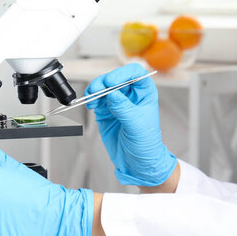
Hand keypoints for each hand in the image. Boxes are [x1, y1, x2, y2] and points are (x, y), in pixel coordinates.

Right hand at [85, 63, 176, 185]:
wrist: (136, 161)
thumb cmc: (145, 143)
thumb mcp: (137, 124)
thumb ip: (123, 108)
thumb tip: (111, 93)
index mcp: (144, 93)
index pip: (134, 73)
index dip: (122, 74)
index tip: (112, 82)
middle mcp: (130, 95)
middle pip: (115, 78)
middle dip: (104, 82)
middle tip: (97, 90)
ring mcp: (117, 102)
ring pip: (103, 87)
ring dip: (95, 90)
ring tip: (92, 98)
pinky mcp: (105, 110)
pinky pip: (96, 99)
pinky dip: (91, 99)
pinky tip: (91, 104)